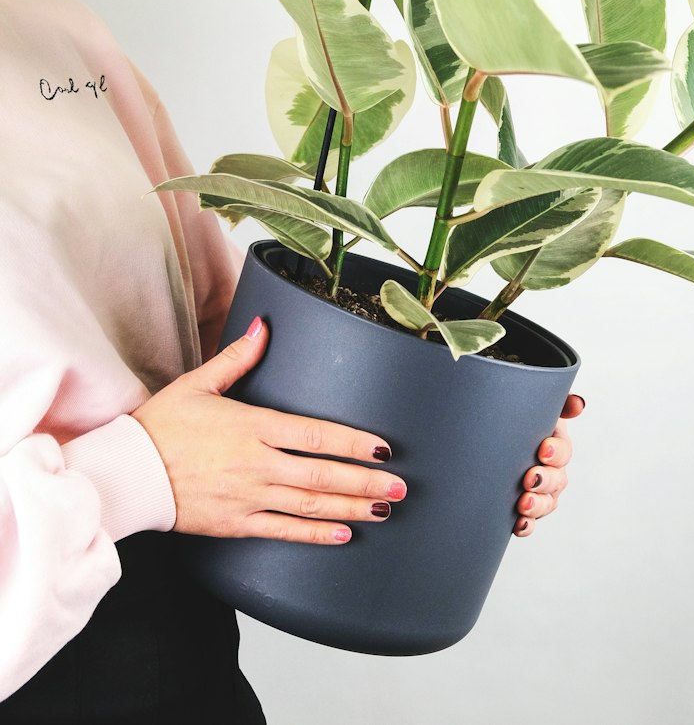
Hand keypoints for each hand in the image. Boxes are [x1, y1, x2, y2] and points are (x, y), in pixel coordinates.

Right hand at [131, 316, 404, 544]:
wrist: (126, 473)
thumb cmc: (160, 426)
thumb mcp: (199, 384)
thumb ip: (237, 357)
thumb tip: (263, 326)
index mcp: (253, 425)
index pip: (316, 435)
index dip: (354, 443)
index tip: (383, 448)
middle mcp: (256, 463)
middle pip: (322, 474)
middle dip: (365, 482)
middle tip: (399, 486)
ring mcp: (248, 496)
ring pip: (309, 505)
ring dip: (350, 508)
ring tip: (382, 509)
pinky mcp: (235, 524)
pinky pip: (282, 531)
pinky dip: (314, 534)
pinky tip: (341, 535)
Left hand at [514, 393, 584, 537]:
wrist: (490, 440)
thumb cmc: (518, 421)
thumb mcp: (535, 408)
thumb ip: (558, 403)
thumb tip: (579, 404)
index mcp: (554, 444)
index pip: (564, 451)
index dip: (557, 452)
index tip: (543, 450)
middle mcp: (552, 470)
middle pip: (557, 480)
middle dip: (545, 480)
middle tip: (529, 478)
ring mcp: (540, 492)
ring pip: (547, 503)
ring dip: (537, 505)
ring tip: (523, 504)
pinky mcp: (525, 510)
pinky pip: (530, 522)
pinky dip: (526, 525)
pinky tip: (518, 524)